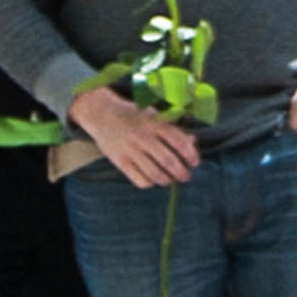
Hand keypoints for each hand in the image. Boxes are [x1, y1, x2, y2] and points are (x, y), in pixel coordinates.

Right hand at [72, 80, 197, 186]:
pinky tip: (152, 180)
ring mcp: (130, 149)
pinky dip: (150, 183)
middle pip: (169, 161)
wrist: (102, 114)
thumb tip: (192, 141)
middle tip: (186, 176)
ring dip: (167, 180)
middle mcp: (143, 136)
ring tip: (170, 179)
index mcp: (154, 123)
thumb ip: (172, 128)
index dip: (191, 155)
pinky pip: (139, 179)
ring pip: (155, 173)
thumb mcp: (153, 115)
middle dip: (181, 172)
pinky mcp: (120, 161)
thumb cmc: (133, 114)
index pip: (179, 142)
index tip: (195, 162)